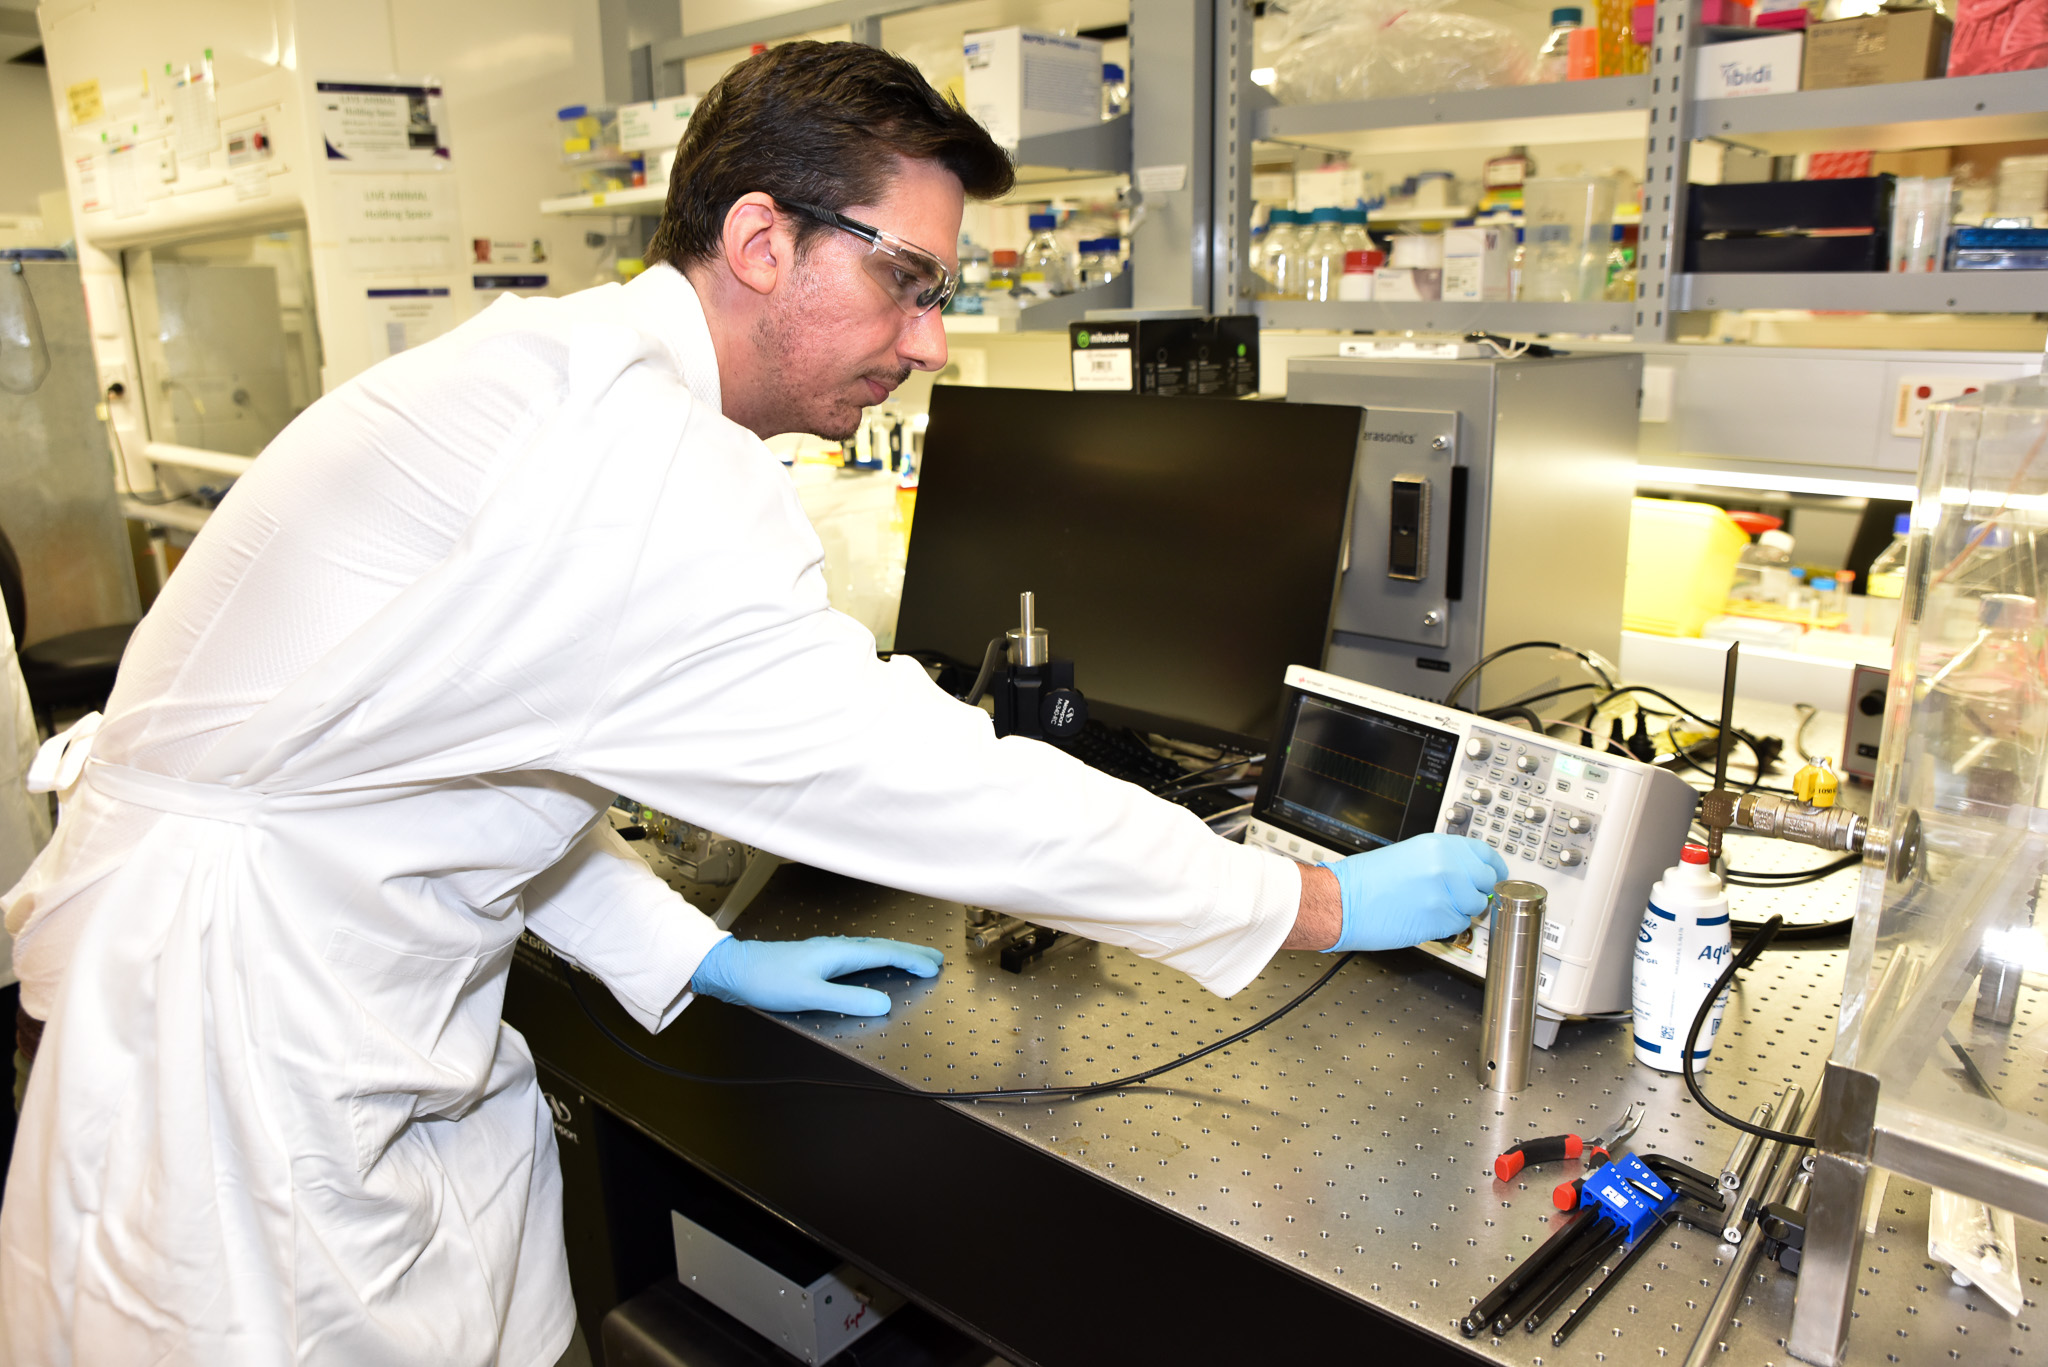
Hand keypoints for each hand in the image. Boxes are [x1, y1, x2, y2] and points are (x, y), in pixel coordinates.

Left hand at [690, 936, 943, 1015]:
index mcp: (838, 953)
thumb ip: (848, 1000)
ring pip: (870, 950)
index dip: (911, 960)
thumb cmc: (768, 980)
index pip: (884, 954)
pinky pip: (858, 956)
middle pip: (881, 947)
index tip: (934, 967)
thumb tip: (884, 1004)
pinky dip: (877, 958)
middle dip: (910, 953)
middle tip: (936, 959)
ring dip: (895, 954)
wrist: (735, 970)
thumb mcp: (810, 995)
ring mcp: (826, 952)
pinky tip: (874, 964)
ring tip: (914, 960)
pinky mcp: (817, 961)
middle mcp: (836, 948)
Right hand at [1322, 834, 1510, 951]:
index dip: (1494, 867)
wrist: (1342, 901)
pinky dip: (1447, 926)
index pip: (1485, 853)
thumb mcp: (1409, 854)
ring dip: (1460, 910)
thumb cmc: (1366, 882)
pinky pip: (1460, 925)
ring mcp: (1446, 893)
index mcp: (1438, 845)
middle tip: (1460, 896)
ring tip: (1433, 907)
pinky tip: (1425, 918)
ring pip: (1475, 906)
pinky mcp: (1440, 918)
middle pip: (1486, 882)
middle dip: (1477, 891)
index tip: (1496, 875)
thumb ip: (1443, 860)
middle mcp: (1446, 865)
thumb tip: (1469, 873)